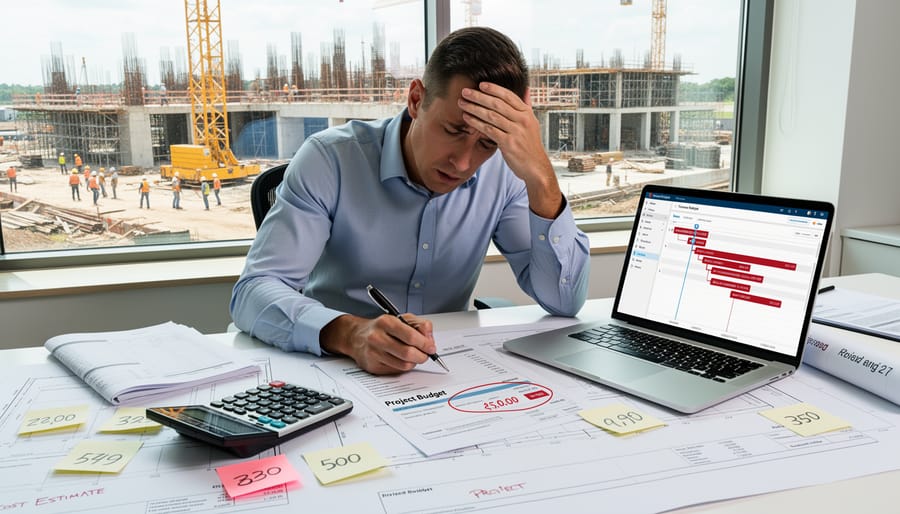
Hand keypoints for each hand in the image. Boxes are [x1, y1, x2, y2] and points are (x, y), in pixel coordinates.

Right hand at [320, 313, 435, 373]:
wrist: (356, 336)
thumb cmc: (382, 327)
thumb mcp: (402, 318)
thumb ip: (420, 325)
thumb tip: (429, 339)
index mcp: (386, 322)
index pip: (411, 336)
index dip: (425, 344)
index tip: (431, 347)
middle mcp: (377, 337)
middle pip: (408, 353)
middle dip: (422, 356)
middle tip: (425, 354)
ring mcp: (374, 353)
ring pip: (404, 365)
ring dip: (414, 362)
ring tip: (414, 356)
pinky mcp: (373, 366)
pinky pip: (396, 371)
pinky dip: (403, 367)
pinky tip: (401, 359)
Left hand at [459, 82, 562, 217]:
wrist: (536, 166)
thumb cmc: (530, 145)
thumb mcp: (532, 123)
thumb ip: (527, 106)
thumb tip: (527, 89)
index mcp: (527, 113)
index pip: (509, 96)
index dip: (494, 89)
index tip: (481, 84)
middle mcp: (522, 120)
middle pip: (497, 104)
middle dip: (479, 96)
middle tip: (466, 92)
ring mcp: (516, 131)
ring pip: (491, 115)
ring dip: (474, 108)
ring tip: (462, 103)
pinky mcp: (508, 143)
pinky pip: (489, 130)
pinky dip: (476, 123)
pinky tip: (467, 118)